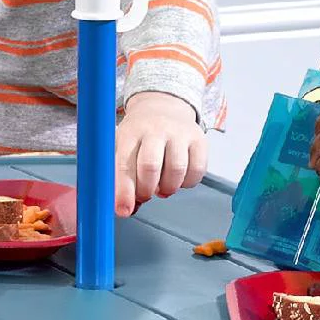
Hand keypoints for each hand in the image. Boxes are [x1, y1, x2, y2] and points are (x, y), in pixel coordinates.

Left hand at [116, 91, 209, 215]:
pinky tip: (178, 178)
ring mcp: (179, 133)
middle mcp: (155, 129)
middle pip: (150, 167)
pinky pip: (197, 170)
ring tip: (162, 186)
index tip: (124, 211)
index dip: (124, 192)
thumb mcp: (122, 149)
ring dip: (168, 188)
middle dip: (146, 190)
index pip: (124, 164)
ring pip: (176, 170)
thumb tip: (127, 209)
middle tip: (145, 195)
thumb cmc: (139, 136)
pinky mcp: (199, 139)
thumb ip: (120, 179)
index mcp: (130, 133)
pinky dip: (187, 183)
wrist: (163, 108)